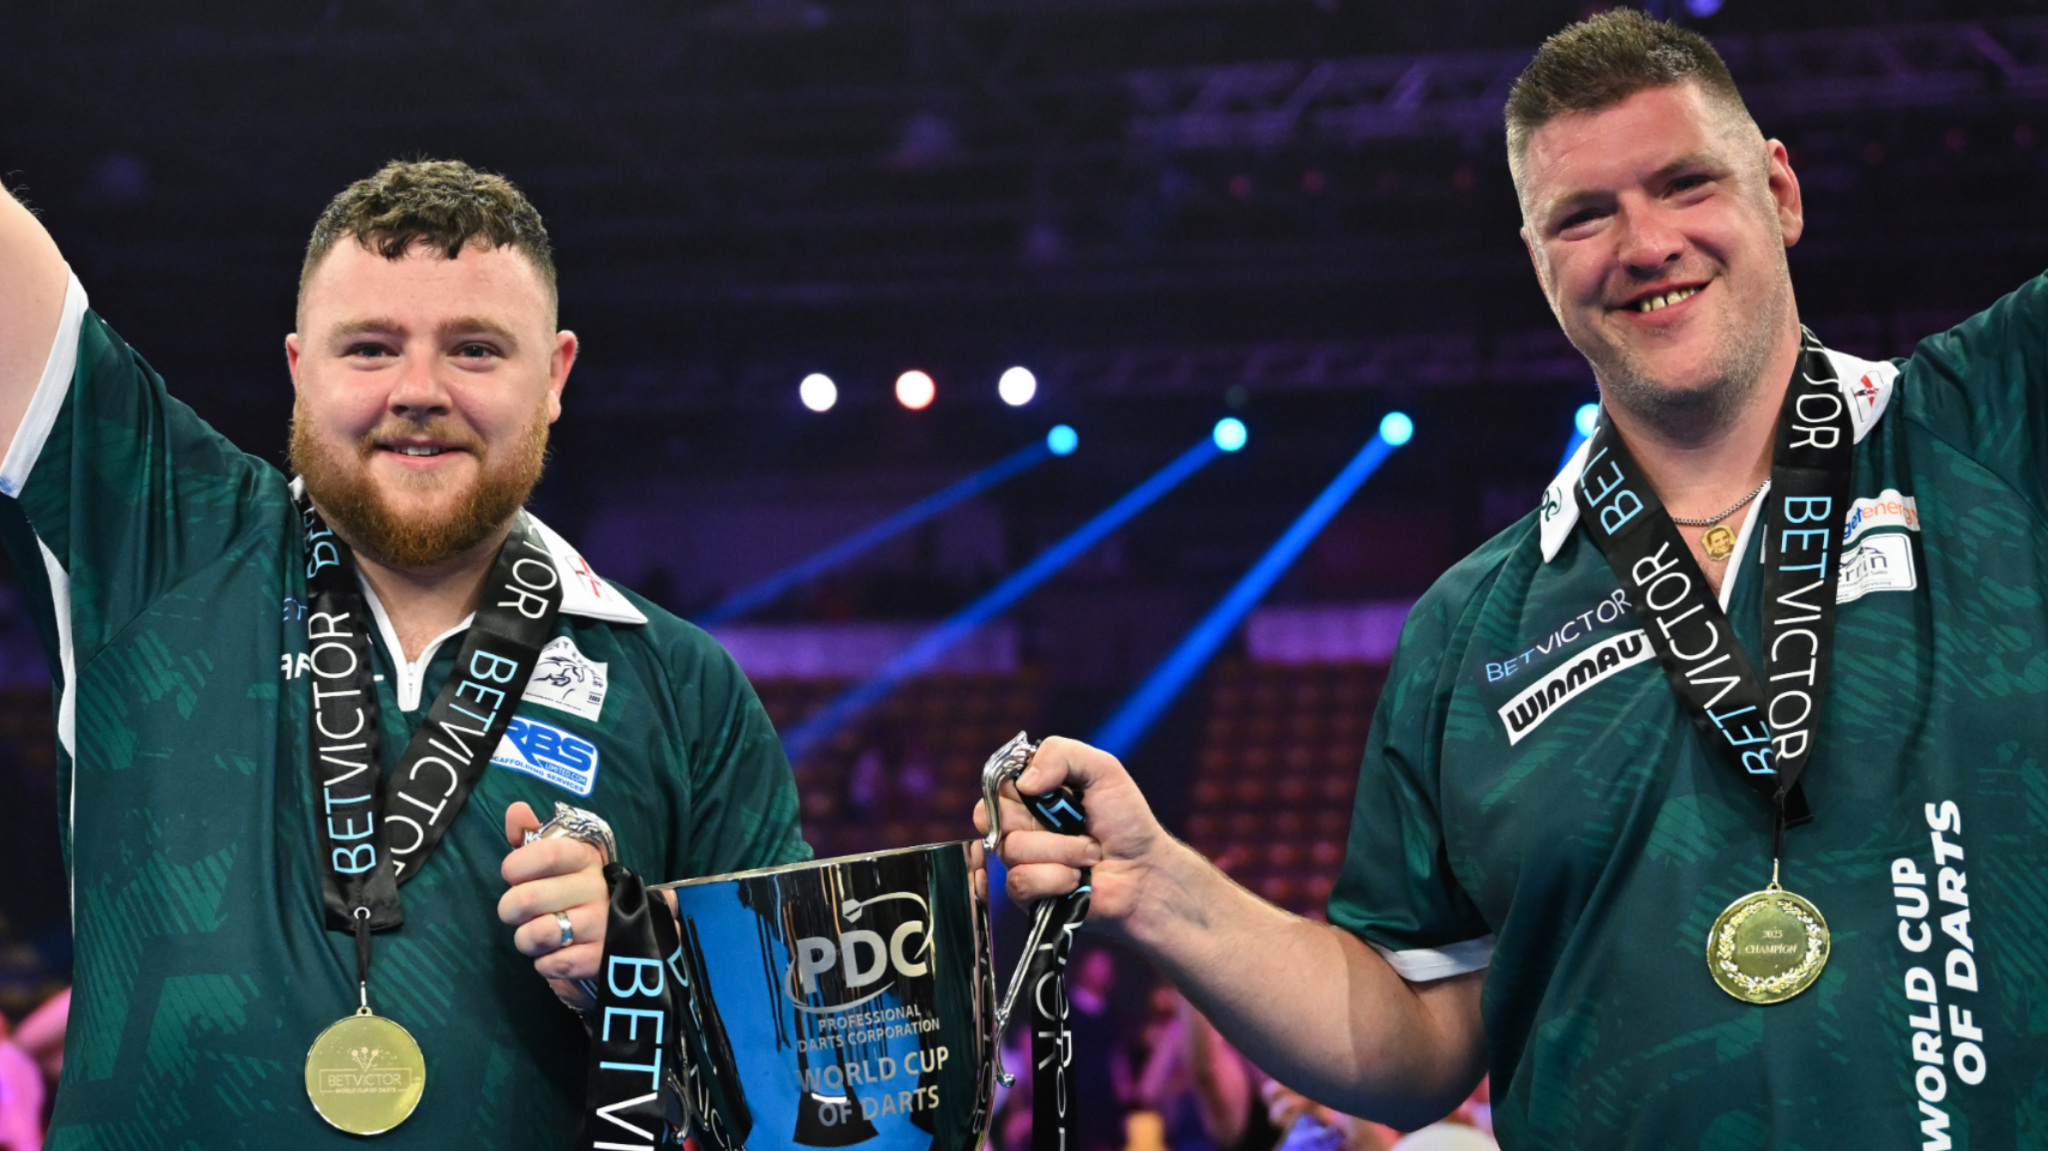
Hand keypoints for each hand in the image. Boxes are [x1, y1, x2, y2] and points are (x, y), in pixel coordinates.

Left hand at [499, 801, 608, 1010]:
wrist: (625, 930)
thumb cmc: (577, 889)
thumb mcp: (559, 859)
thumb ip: (531, 834)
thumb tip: (516, 810)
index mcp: (586, 858)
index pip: (546, 853)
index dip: (517, 865)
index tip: (513, 874)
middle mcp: (596, 888)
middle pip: (527, 899)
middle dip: (510, 909)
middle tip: (519, 912)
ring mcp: (600, 924)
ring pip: (536, 935)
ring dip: (526, 940)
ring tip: (538, 934)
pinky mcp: (599, 958)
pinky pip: (550, 965)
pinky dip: (544, 963)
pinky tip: (557, 952)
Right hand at [970, 735, 1162, 927]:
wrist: (1145, 871)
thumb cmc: (1126, 821)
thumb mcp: (1103, 770)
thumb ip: (1061, 754)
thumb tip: (1024, 782)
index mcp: (1032, 794)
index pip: (996, 784)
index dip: (1014, 786)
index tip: (1041, 791)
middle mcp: (1020, 825)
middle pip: (989, 815)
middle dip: (1039, 820)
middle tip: (1075, 822)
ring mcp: (1020, 860)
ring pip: (1011, 849)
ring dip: (1062, 851)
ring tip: (1090, 854)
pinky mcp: (1026, 895)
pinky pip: (1021, 881)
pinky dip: (1056, 878)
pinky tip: (1077, 879)